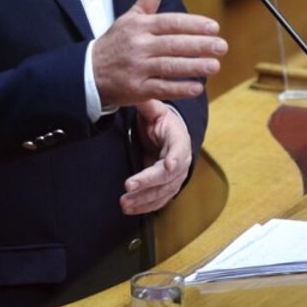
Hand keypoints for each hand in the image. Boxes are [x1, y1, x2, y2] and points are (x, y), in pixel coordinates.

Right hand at [93, 0, 226, 106]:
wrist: (88, 72)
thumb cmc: (116, 43)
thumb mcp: (130, 17)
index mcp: (139, 26)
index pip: (170, 23)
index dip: (193, 24)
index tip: (214, 27)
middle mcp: (138, 46)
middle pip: (173, 44)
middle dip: (199, 45)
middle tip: (221, 46)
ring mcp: (137, 68)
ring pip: (169, 66)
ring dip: (194, 66)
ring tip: (215, 65)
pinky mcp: (136, 89)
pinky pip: (161, 88)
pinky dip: (179, 88)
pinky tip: (197, 87)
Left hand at [121, 99, 191, 214]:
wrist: (169, 134)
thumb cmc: (161, 121)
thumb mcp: (155, 109)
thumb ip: (148, 105)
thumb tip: (139, 96)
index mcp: (179, 138)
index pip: (179, 149)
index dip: (174, 158)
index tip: (167, 165)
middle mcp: (182, 160)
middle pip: (168, 175)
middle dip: (148, 182)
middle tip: (129, 187)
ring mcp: (176, 176)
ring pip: (163, 191)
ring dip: (144, 199)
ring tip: (125, 203)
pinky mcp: (168, 187)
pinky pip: (159, 200)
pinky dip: (145, 206)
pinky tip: (131, 209)